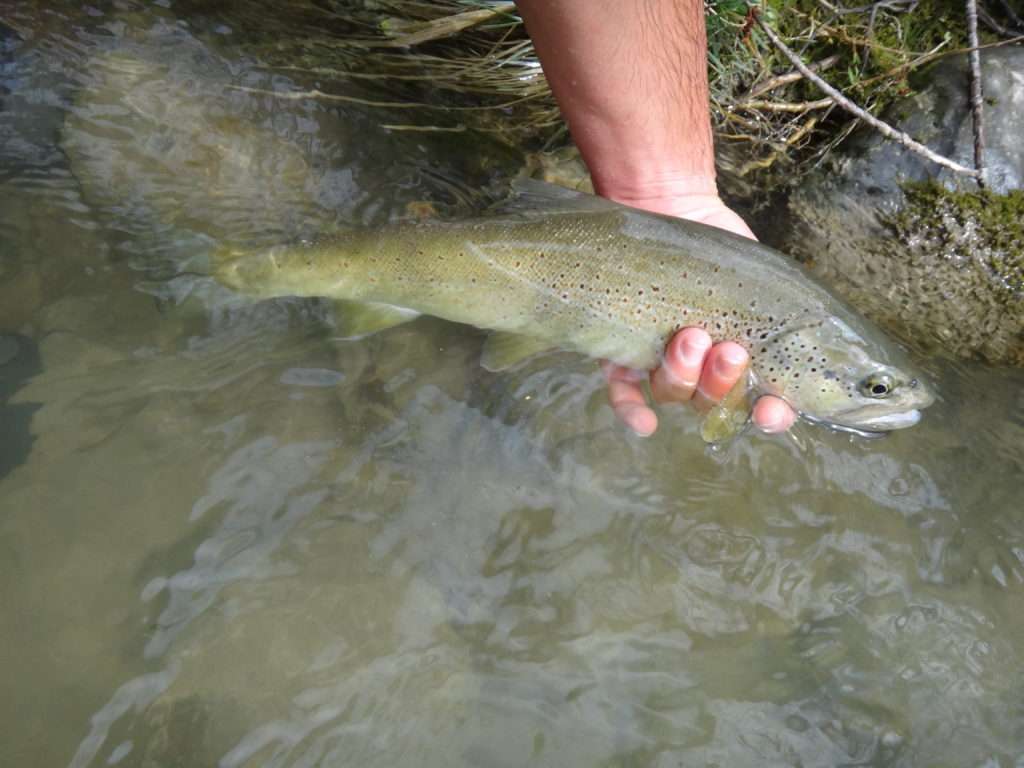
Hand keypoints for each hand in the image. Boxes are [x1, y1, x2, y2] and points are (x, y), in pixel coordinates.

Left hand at [601, 191, 796, 436]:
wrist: (671, 206)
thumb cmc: (724, 249)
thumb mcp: (767, 282)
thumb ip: (793, 319)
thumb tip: (854, 358)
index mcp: (743, 362)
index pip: (760, 404)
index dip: (769, 416)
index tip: (772, 411)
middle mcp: (702, 372)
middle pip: (713, 402)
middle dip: (722, 383)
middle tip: (730, 351)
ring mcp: (660, 363)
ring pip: (672, 392)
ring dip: (684, 377)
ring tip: (691, 338)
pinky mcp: (622, 351)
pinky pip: (623, 394)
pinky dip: (633, 410)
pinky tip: (646, 424)